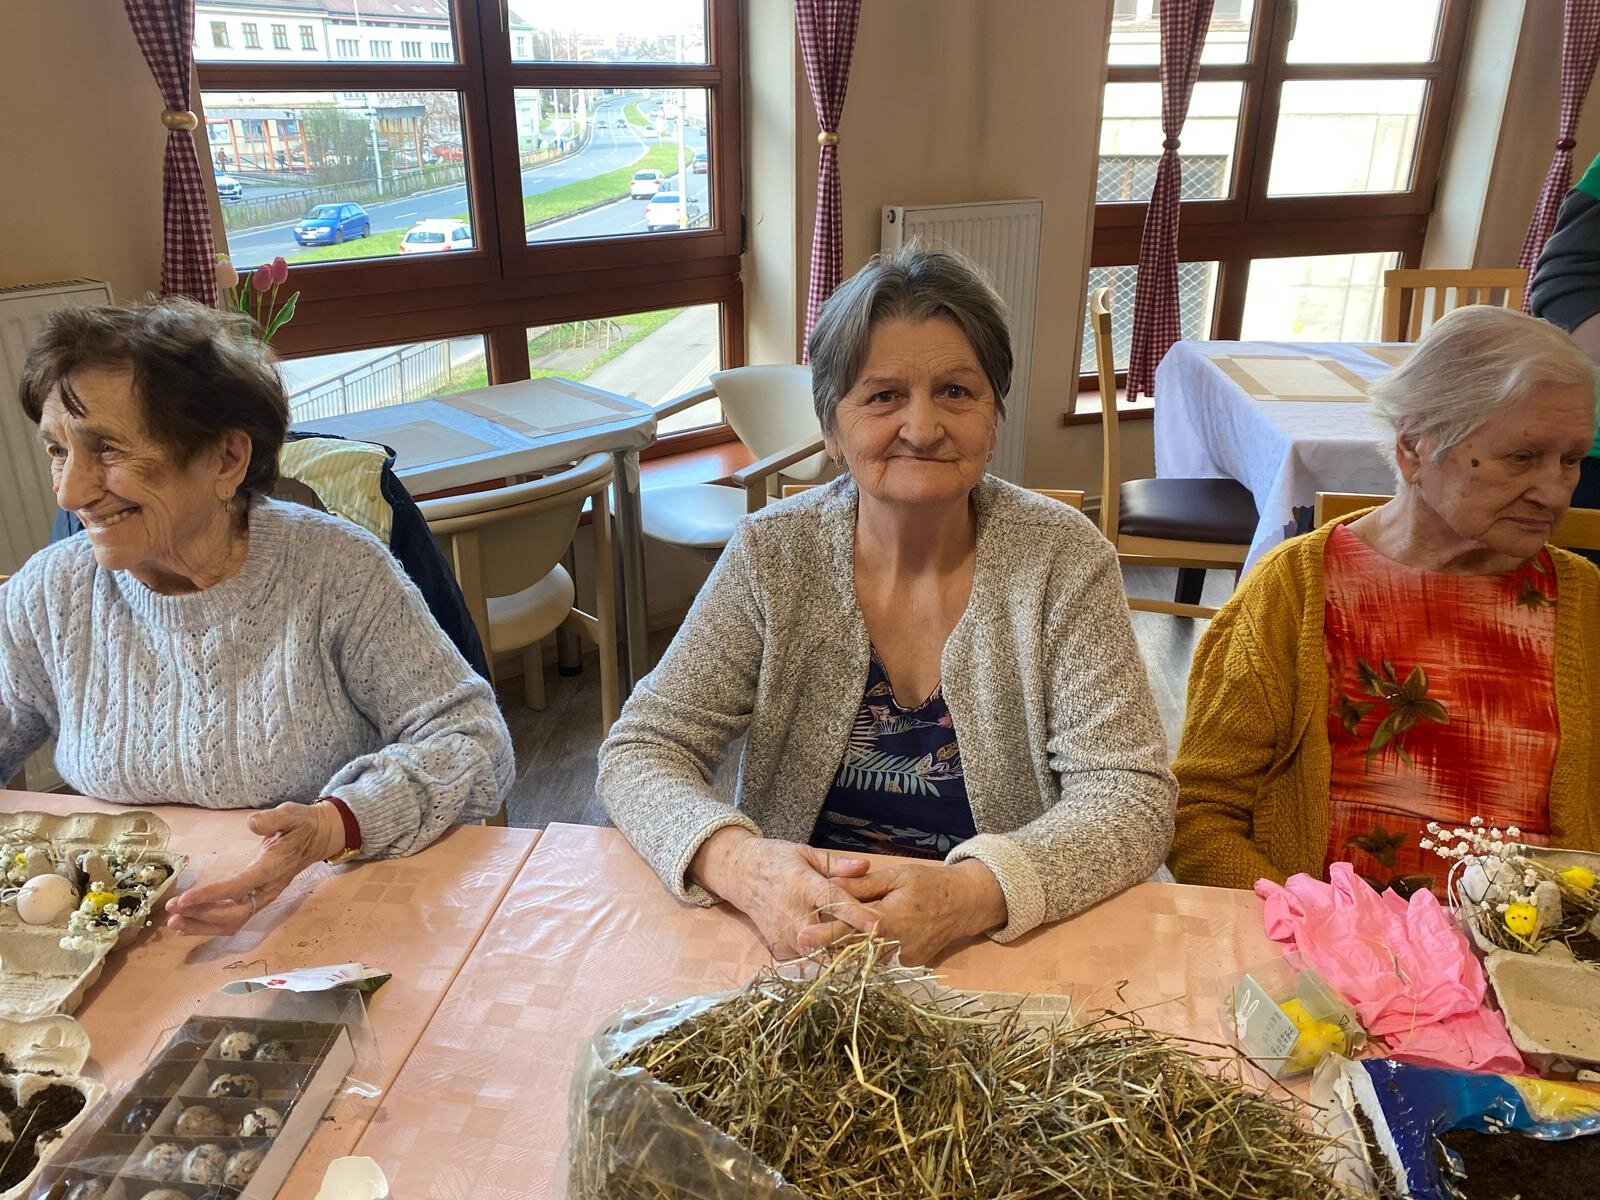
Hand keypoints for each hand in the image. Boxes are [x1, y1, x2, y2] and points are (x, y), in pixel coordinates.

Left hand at [165, 801, 345, 936]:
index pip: (239, 888)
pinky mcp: (257, 899)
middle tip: (172, 911)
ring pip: (233, 922)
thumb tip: (252, 823)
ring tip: (174, 922)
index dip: (211, 896)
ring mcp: (263, 897)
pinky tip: (189, 923)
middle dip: (202, 916)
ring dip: (203, 925)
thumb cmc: (302, 825)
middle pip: (234, 914)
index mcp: (273, 869)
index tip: (184, 899)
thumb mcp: (291, 814)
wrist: (319, 838)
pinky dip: (209, 924)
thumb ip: (272, 819)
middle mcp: (268, 889)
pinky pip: (233, 919)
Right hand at [690, 828, 875, 959]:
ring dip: (837, 949)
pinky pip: (807, 957)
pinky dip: (821, 952)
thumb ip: (836, 864)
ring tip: (855, 941)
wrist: (741, 875)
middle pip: (828, 936)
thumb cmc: (778, 860)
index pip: (833, 902)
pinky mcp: (779, 947)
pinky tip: (829, 941)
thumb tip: (865, 866)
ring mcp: (784, 933)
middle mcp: (793, 912)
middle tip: (873, 940)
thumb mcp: (805, 853)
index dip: (856, 915)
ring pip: (819, 952)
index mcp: (803, 885)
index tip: (877, 926)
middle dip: (850, 940)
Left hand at [823, 858, 1007, 965]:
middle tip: (807, 938)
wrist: (965, 904)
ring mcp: (905, 959)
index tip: (803, 937)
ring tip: (839, 936)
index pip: (853, 929)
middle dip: (832, 943)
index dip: (826, 933)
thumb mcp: (897, 876)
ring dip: (851, 946)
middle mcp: (898, 945)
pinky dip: (871, 949)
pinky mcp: (909, 965)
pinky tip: (872, 937)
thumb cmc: (929, 884)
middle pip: (855, 948)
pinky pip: (882, 959)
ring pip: (868, 956)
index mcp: (892, 918)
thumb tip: (830, 885)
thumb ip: (863, 885)